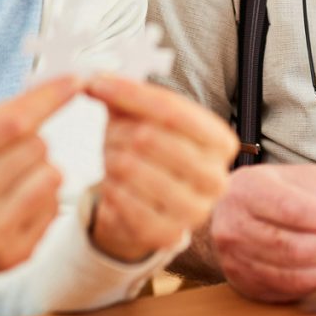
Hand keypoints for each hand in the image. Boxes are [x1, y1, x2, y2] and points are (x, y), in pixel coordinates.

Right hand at [0, 78, 80, 289]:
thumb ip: (14, 108)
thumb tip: (67, 82)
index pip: (12, 123)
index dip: (49, 99)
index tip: (75, 81)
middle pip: (35, 147)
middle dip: (35, 140)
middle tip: (16, 152)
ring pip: (51, 176)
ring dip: (44, 168)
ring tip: (20, 177)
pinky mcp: (12, 255)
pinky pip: (55, 206)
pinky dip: (46, 197)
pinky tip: (22, 202)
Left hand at [85, 76, 238, 261]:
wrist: (149, 202)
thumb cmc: (151, 151)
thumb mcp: (144, 116)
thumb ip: (125, 94)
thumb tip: (96, 80)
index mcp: (220, 141)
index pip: (172, 110)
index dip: (131, 94)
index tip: (98, 84)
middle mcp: (216, 177)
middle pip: (150, 138)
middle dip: (119, 131)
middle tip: (110, 133)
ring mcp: (195, 210)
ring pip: (132, 169)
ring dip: (111, 159)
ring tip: (113, 158)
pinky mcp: (168, 235)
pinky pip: (124, 203)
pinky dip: (110, 188)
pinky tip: (112, 183)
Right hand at [209, 163, 315, 301]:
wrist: (221, 215)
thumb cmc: (266, 192)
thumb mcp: (296, 178)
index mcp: (248, 191)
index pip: (295, 209)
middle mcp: (237, 227)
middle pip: (298, 246)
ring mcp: (239, 261)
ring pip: (299, 273)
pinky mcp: (249, 285)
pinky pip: (295, 288)